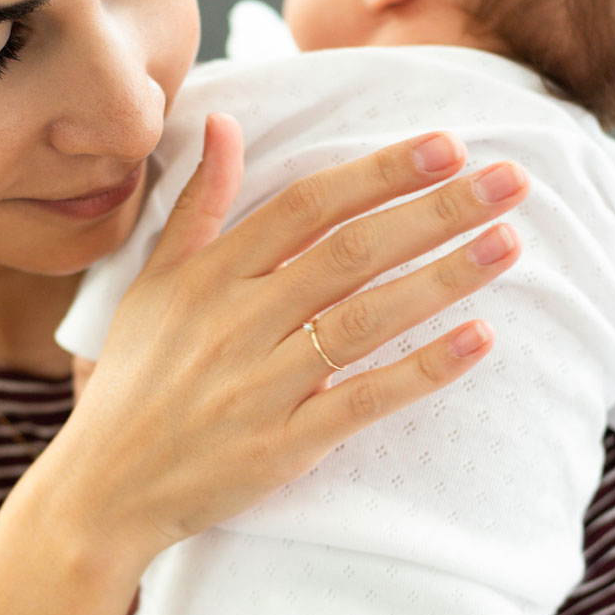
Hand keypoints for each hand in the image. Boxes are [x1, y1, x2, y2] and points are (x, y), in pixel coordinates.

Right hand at [58, 115, 525, 553]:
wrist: (103, 490)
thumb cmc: (134, 383)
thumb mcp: (152, 285)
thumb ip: (197, 207)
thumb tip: (222, 124)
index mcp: (209, 276)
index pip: (307, 205)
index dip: (379, 172)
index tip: (446, 145)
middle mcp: (237, 322)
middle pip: (350, 251)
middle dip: (436, 211)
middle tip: (510, 181)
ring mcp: (261, 384)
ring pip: (366, 318)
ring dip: (443, 278)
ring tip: (508, 244)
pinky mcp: (282, 444)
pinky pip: (363, 400)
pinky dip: (422, 369)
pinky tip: (477, 340)